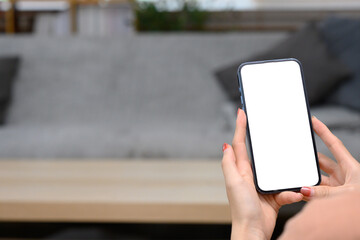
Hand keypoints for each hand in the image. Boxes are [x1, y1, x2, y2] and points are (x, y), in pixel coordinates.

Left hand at [222, 109, 302, 239]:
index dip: (240, 127)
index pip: (240, 144)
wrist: (254, 232)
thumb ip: (229, 164)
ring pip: (279, 173)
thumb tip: (225, 145)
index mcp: (241, 170)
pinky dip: (293, 193)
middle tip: (273, 131)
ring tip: (290, 177)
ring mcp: (263, 186)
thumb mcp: (233, 183)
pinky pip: (288, 190)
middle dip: (268, 144)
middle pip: (261, 155)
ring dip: (286, 174)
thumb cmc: (242, 209)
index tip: (242, 112)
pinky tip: (296, 195)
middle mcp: (251, 176)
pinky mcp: (275, 197)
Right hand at [300, 116, 359, 198]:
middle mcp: (345, 175)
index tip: (313, 120)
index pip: (334, 144)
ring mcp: (340, 186)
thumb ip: (325, 193)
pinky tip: (300, 193)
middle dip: (309, 158)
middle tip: (296, 154)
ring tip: (296, 179)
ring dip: (308, 180)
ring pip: (318, 179)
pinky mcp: (335, 198)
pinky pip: (318, 193)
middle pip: (322, 161)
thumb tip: (305, 189)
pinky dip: (309, 193)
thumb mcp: (347, 194)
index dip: (323, 131)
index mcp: (351, 167)